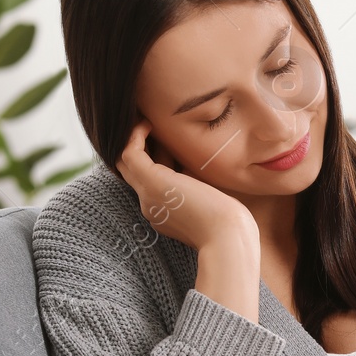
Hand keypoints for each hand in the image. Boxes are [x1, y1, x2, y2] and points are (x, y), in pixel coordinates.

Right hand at [116, 120, 255, 250]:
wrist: (228, 237)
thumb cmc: (229, 222)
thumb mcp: (209, 199)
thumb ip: (197, 184)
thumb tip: (195, 165)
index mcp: (164, 211)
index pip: (149, 180)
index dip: (157, 157)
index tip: (171, 142)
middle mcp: (150, 204)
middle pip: (132, 169)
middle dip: (142, 145)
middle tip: (152, 123)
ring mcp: (147, 194)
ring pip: (126, 160)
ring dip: (134, 137)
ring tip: (147, 118)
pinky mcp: (151, 182)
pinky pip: (130, 152)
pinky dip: (135, 135)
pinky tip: (148, 122)